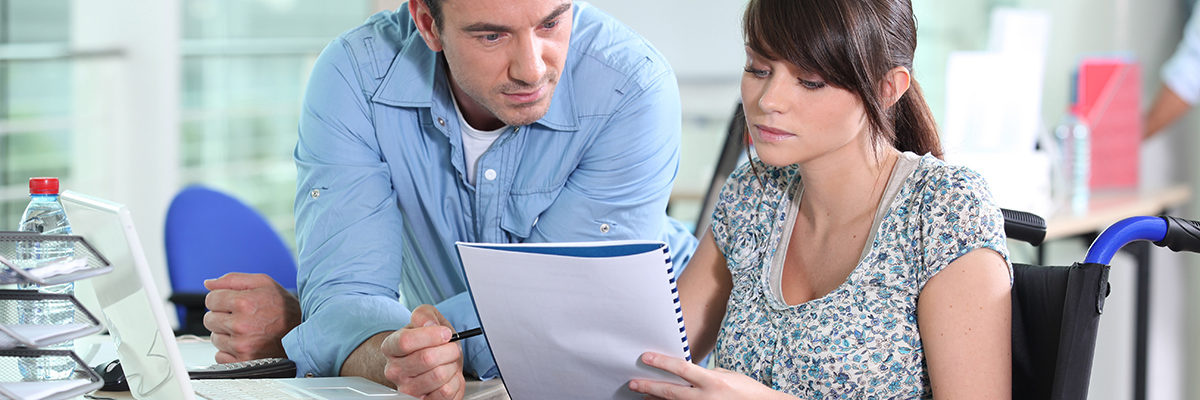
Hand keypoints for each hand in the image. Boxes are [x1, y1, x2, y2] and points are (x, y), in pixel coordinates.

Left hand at [203, 272, 300, 362]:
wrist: (302, 332)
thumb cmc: (283, 308)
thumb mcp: (264, 283)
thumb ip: (233, 279)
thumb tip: (208, 283)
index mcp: (244, 302)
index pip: (211, 299)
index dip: (221, 299)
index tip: (233, 303)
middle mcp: (241, 325)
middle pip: (209, 319)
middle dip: (222, 316)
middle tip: (241, 317)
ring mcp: (241, 345)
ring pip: (214, 338)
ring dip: (226, 334)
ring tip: (247, 331)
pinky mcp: (243, 361)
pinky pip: (220, 356)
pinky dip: (230, 351)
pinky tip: (246, 343)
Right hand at [381, 305, 464, 399]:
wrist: (434, 363)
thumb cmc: (430, 342)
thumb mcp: (427, 319)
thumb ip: (424, 315)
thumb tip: (428, 324)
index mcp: (390, 347)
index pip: (405, 341)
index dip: (431, 336)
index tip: (445, 333)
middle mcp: (394, 370)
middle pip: (427, 358)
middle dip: (448, 350)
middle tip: (451, 348)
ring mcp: (407, 389)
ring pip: (439, 375)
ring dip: (452, 366)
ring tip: (448, 363)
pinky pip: (446, 392)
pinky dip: (455, 382)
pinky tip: (449, 377)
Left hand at [628, 352, 787, 399]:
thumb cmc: (746, 390)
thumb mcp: (726, 375)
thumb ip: (704, 374)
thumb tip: (684, 373)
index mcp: (713, 381)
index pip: (681, 368)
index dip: (661, 362)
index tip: (645, 357)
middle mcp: (706, 398)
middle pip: (671, 392)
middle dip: (649, 387)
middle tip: (632, 383)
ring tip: (642, 395)